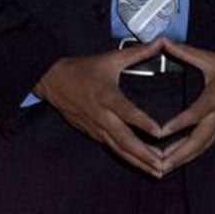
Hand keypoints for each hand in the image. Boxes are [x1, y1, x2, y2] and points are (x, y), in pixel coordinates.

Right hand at [34, 45, 176, 177]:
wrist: (52, 81)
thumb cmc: (83, 69)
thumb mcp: (110, 58)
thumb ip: (138, 52)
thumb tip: (161, 42)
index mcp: (107, 96)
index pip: (127, 112)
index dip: (143, 123)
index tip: (160, 132)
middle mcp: (102, 115)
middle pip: (124, 139)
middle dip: (144, 154)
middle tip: (162, 165)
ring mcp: (96, 128)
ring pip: (119, 149)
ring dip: (138, 162)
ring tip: (157, 171)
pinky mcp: (93, 134)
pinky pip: (112, 148)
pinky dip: (128, 158)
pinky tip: (142, 165)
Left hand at [153, 41, 214, 173]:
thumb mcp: (213, 58)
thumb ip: (186, 52)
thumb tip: (162, 41)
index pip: (194, 114)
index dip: (177, 124)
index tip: (159, 133)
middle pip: (196, 141)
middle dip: (176, 155)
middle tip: (156, 165)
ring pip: (200, 148)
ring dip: (181, 160)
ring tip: (160, 170)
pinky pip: (205, 146)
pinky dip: (190, 155)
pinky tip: (175, 161)